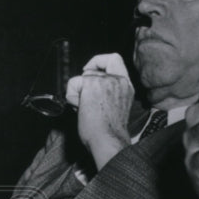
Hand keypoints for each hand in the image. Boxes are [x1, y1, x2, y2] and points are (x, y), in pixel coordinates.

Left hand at [65, 53, 134, 169]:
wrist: (108, 140)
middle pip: (92, 68)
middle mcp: (119, 80)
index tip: (91, 70)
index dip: (99, 61)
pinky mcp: (92, 83)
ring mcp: (106, 80)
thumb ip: (109, 91)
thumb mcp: (117, 105)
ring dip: (78, 92)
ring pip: (82, 77)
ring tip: (85, 108)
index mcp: (127, 85)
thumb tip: (90, 87)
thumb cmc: (110, 130)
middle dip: (83, 83)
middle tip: (84, 99)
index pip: (114, 59)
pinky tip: (81, 108)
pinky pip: (73, 84)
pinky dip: (72, 96)